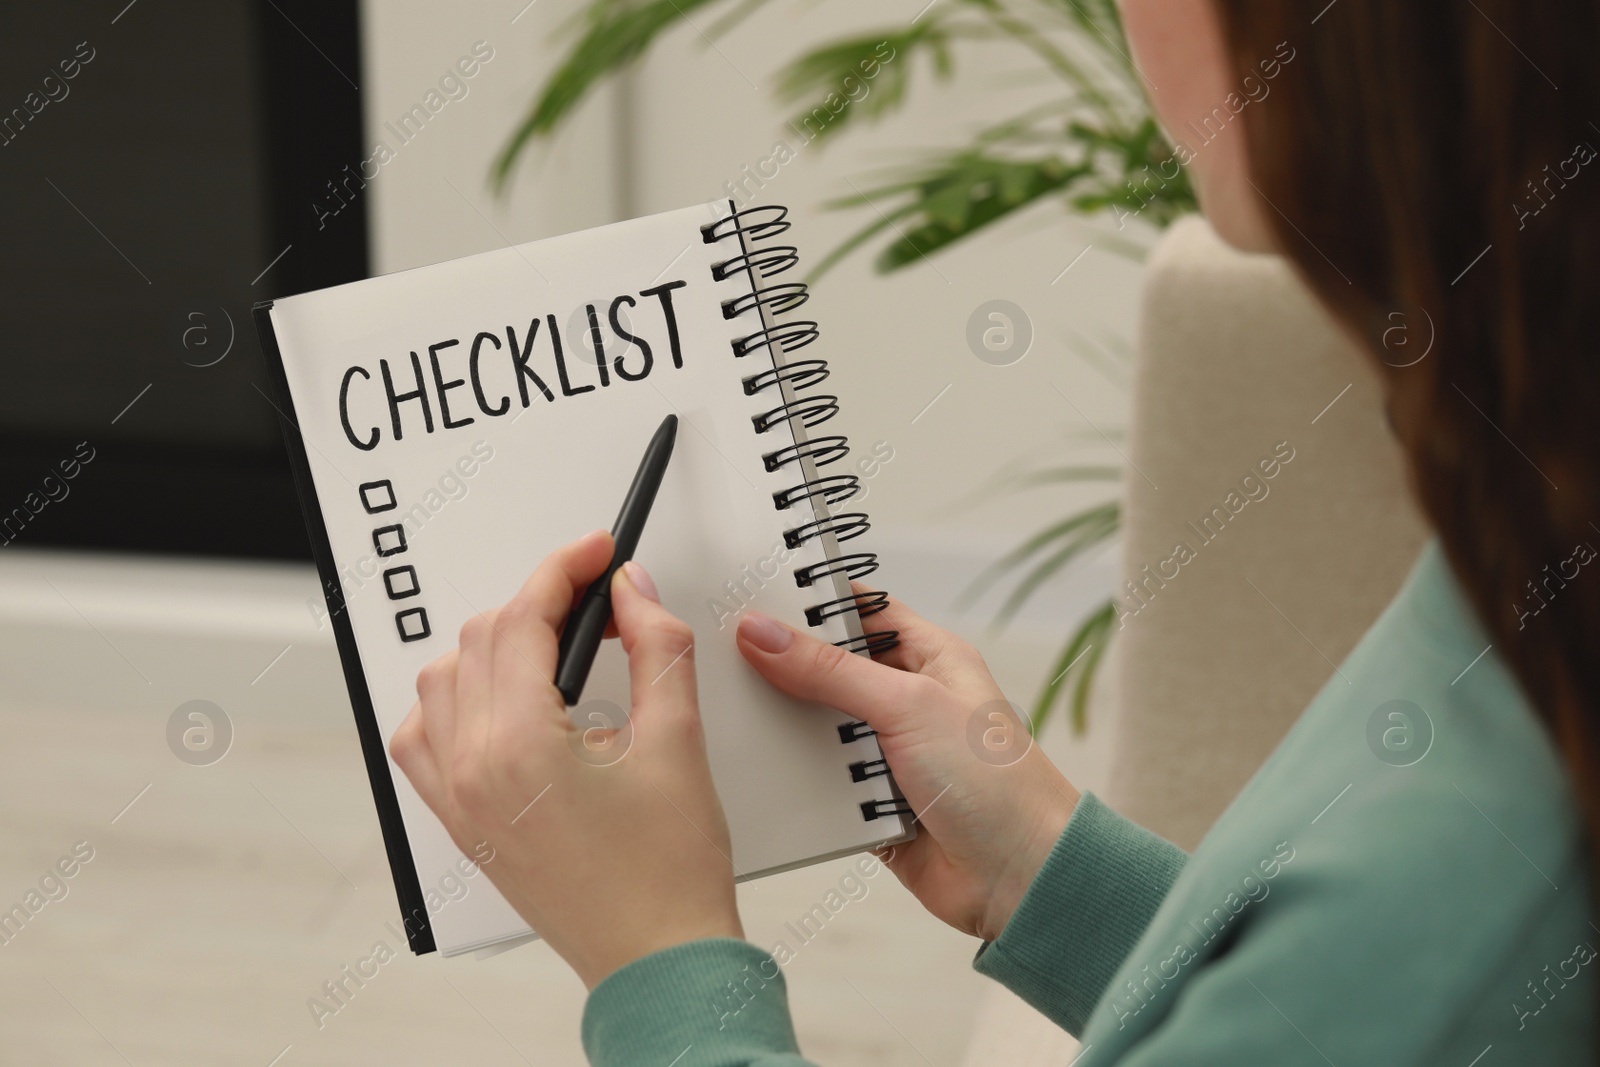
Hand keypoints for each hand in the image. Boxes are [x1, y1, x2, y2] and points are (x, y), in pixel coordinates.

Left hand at [390, 529, 741, 988]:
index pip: (521, 620)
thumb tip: (633, 592)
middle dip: (539, 604)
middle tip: (601, 606)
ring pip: (441, 680)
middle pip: (480, 639)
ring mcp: (457, 800)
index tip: (596, 553)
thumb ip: (657, 648)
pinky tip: (502, 702)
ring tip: (556, 653)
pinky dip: (454, 701)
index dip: (563, 569)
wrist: (658, 961)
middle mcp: (471, 770)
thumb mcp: (677, 742)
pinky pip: (423, 737)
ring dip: (493, 648)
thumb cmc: (668, 876)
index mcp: (518, 747)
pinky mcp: (461, 822)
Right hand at [736, 587, 1078, 942]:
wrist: (1022, 878)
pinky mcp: (872, 805)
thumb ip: (831, 670)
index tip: (754, 591)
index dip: (813, 600)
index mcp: (929, 658)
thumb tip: (762, 632)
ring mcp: (889, 754)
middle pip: (830, 670)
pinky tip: (757, 772)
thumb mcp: (908, 705)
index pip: (862, 611)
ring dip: (787, 729)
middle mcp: (908, 702)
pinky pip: (819, 785)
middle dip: (784, 666)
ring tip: (727, 710)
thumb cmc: (995, 781)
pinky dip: (797, 783)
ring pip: (818, 729)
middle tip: (722, 652)